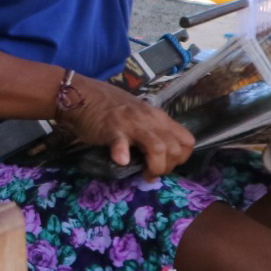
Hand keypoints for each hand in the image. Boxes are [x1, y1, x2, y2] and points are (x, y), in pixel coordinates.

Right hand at [61, 77, 195, 177]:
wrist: (83, 95)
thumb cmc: (111, 108)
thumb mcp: (139, 116)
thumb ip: (151, 131)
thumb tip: (159, 156)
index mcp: (159, 118)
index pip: (187, 141)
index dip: (181, 158)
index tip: (165, 165)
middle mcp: (150, 120)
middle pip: (175, 149)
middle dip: (168, 167)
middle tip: (152, 173)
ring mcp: (132, 124)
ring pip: (158, 148)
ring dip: (155, 167)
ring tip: (143, 175)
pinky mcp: (111, 129)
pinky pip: (121, 142)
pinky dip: (122, 153)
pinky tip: (120, 160)